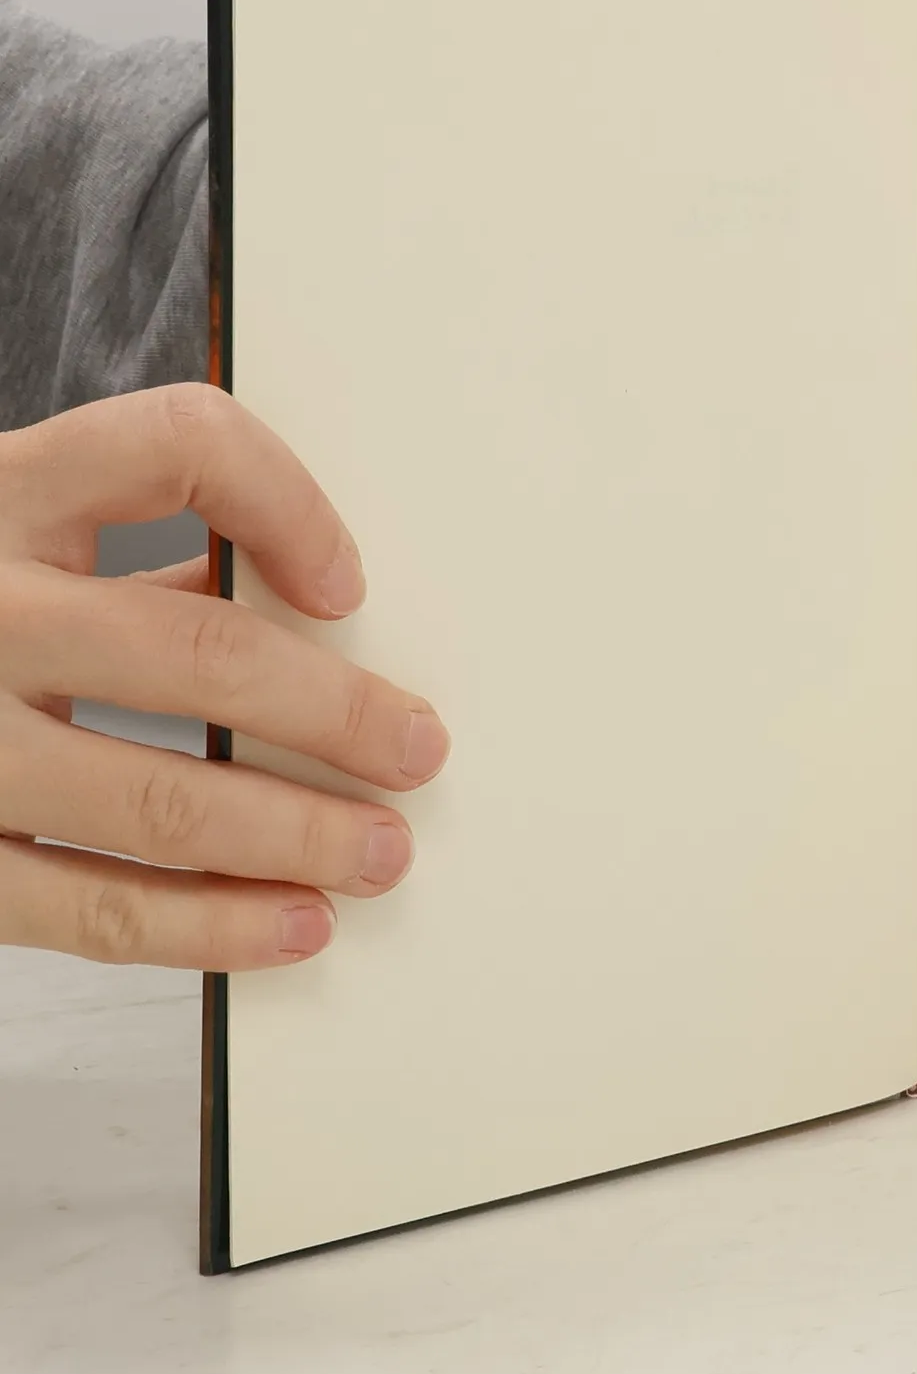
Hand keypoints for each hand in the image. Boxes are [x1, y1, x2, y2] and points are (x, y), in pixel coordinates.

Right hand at [0, 386, 448, 970]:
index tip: (350, 585)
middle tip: (417, 750)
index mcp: (0, 496)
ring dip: (293, 837)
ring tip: (378, 854)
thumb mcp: (14, 540)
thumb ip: (133, 553)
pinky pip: (84, 908)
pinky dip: (206, 926)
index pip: (175, 447)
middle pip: (194, 653)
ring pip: (155, 801)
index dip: (286, 503)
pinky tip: (286, 925)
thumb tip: (311, 608)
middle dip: (335, 715)